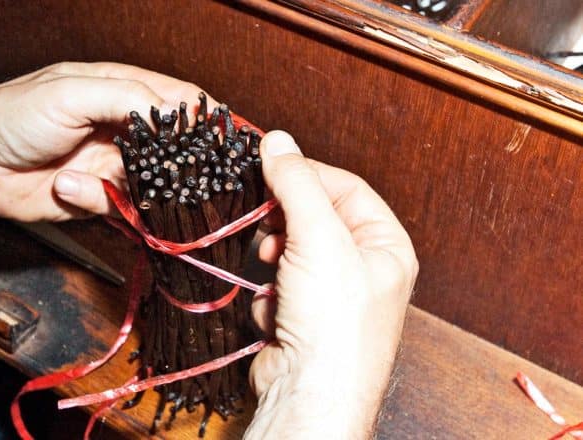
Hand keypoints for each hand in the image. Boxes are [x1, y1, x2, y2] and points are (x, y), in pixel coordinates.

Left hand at [0, 62, 216, 220]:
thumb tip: (172, 112)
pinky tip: (67, 185)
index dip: (202, 116)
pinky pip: (122, 205)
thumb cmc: (14, 116)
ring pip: (154, 181)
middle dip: (178, 159)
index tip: (219, 135)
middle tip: (173, 168)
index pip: (177, 100)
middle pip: (174, 146)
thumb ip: (124, 96)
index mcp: (120, 92)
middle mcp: (123, 129)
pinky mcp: (101, 198)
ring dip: (135, 183)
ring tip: (104, 175)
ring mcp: (114, 165)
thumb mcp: (70, 92)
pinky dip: (97, 198)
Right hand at [245, 132, 417, 438]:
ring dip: (274, 264)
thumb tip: (277, 140)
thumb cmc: (334, 321)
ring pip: (289, 253)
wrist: (310, 394)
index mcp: (385, 245)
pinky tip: (277, 313)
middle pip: (314, 219)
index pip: (345, 188)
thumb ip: (296, 184)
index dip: (307, 176)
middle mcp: (363, 269)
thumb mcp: (318, 238)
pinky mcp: (302, 318)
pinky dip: (269, 296)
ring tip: (274, 275)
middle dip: (286, 226)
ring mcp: (331, 296)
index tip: (270, 168)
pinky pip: (277, 287)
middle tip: (269, 229)